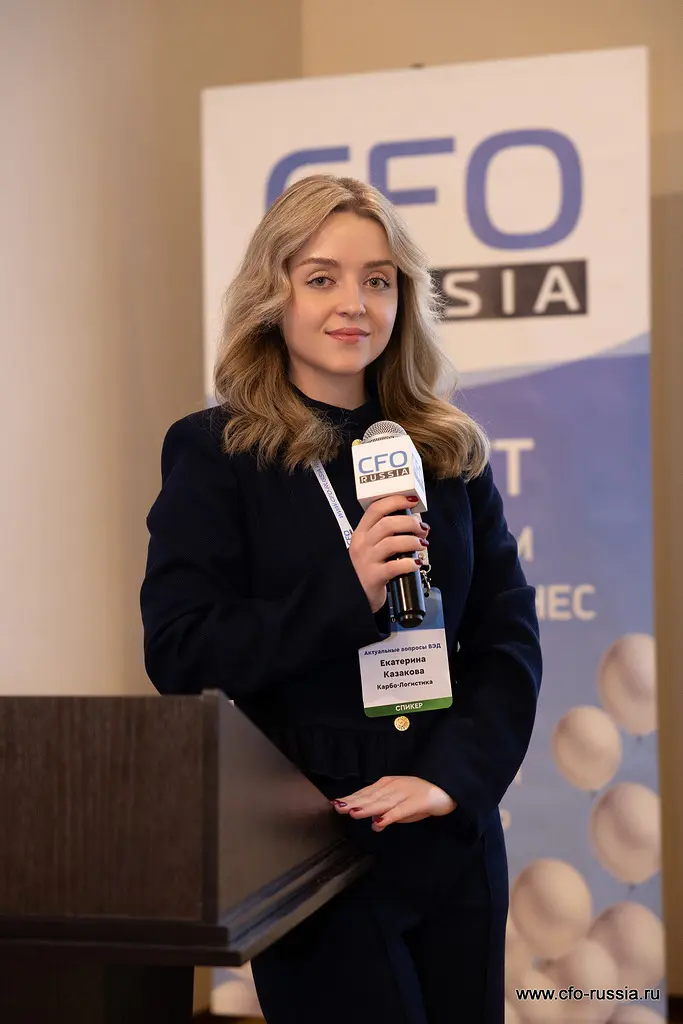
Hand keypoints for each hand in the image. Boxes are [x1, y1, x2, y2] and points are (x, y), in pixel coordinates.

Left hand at [331, 775, 455, 830]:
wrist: (446, 788)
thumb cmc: (421, 797)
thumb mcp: (401, 805)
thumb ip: (387, 813)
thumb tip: (374, 823)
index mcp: (387, 785)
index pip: (366, 793)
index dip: (351, 798)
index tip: (335, 803)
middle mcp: (393, 787)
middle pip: (370, 796)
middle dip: (354, 802)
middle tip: (338, 807)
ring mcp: (405, 793)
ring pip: (382, 802)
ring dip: (367, 808)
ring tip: (353, 813)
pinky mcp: (417, 802)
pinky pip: (401, 811)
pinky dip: (389, 817)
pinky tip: (379, 823)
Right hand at [349, 496, 429, 612]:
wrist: (358, 596)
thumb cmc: (371, 568)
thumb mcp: (373, 547)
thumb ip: (390, 533)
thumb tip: (417, 524)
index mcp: (361, 532)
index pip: (376, 509)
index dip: (396, 501)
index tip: (412, 501)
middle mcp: (361, 544)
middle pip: (387, 524)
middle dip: (410, 523)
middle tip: (422, 529)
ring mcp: (366, 560)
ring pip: (391, 543)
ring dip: (412, 541)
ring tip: (422, 545)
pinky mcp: (373, 577)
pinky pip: (394, 567)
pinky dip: (409, 563)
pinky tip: (416, 563)